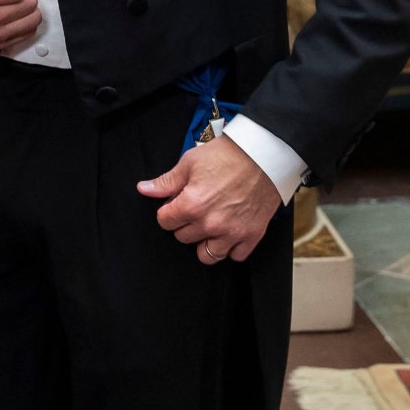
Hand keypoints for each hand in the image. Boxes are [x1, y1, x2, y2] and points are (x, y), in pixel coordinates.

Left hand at [137, 137, 280, 263]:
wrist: (266, 154)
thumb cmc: (228, 154)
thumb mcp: (190, 162)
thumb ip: (166, 182)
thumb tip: (144, 189)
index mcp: (192, 205)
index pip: (164, 222)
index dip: (168, 210)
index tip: (177, 202)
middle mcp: (210, 223)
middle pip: (183, 237)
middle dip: (185, 224)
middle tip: (196, 208)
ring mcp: (232, 232)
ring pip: (207, 254)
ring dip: (205, 241)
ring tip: (210, 225)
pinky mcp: (252, 235)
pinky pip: (235, 256)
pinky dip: (231, 247)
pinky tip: (229, 231)